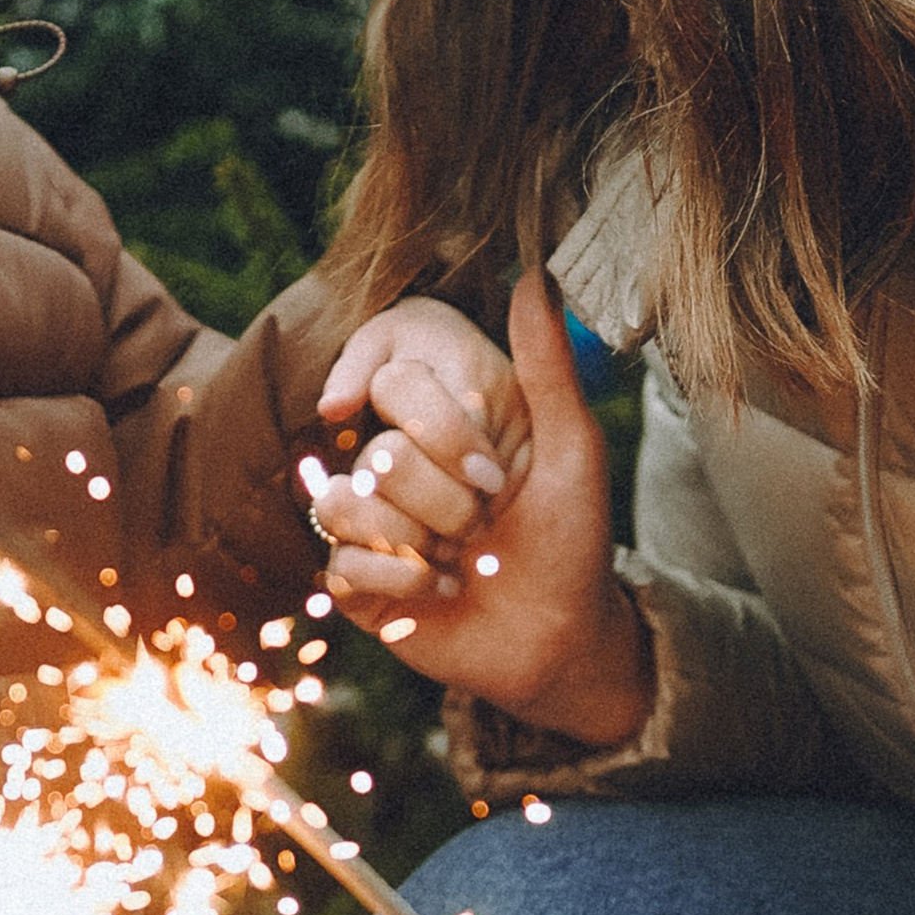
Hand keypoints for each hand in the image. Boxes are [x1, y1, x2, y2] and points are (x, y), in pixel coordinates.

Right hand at [314, 275, 652, 746]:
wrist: (564, 636)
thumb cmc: (573, 539)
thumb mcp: (571, 448)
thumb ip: (547, 367)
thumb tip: (535, 279)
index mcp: (440, 422)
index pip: (395, 384)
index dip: (448, 433)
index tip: (495, 474)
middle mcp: (397, 463)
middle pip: (378, 452)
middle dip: (449, 500)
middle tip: (485, 524)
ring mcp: (371, 522)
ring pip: (348, 502)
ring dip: (419, 538)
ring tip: (460, 558)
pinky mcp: (358, 582)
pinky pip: (340, 560)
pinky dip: (401, 577)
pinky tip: (441, 588)